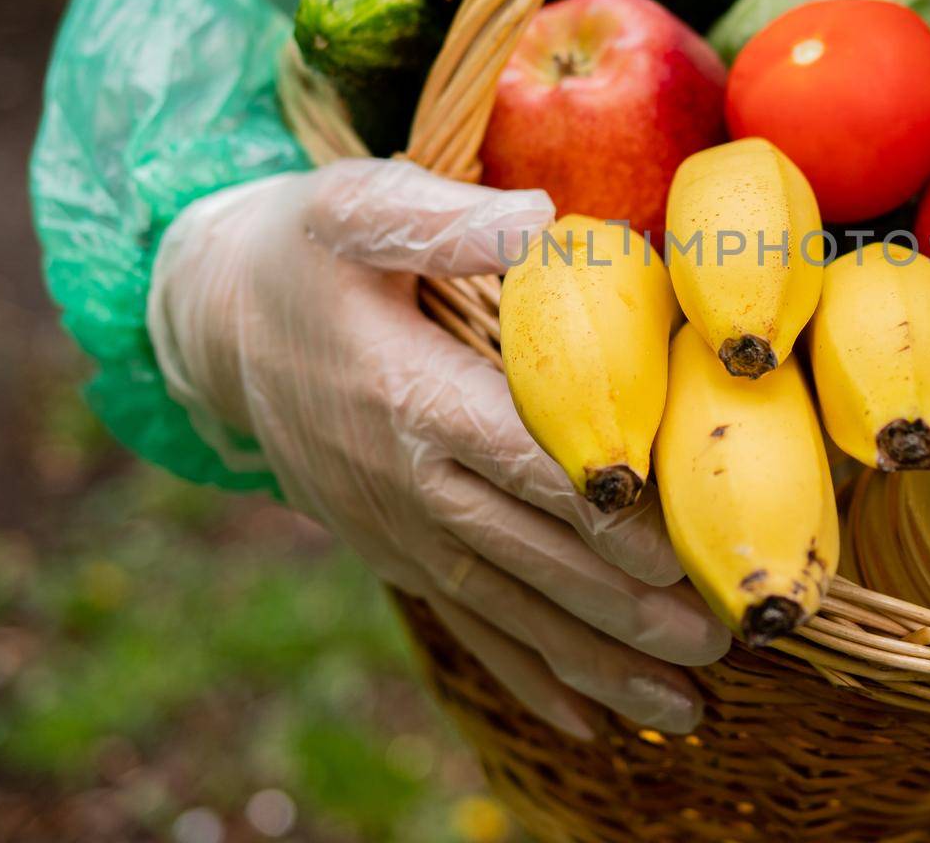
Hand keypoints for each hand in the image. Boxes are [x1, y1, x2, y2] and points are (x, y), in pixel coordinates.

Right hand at [148, 159, 730, 737]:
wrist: (215, 321)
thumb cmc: (306, 250)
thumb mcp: (356, 207)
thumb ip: (444, 221)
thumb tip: (542, 224)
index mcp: (406, 390)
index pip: (517, 459)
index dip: (593, 508)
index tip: (668, 552)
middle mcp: (403, 476)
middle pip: (527, 551)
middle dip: (620, 604)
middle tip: (714, 639)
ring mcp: (395, 525)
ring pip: (506, 606)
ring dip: (593, 658)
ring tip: (681, 705)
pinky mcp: (393, 548)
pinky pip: (467, 622)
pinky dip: (528, 674)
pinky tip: (591, 721)